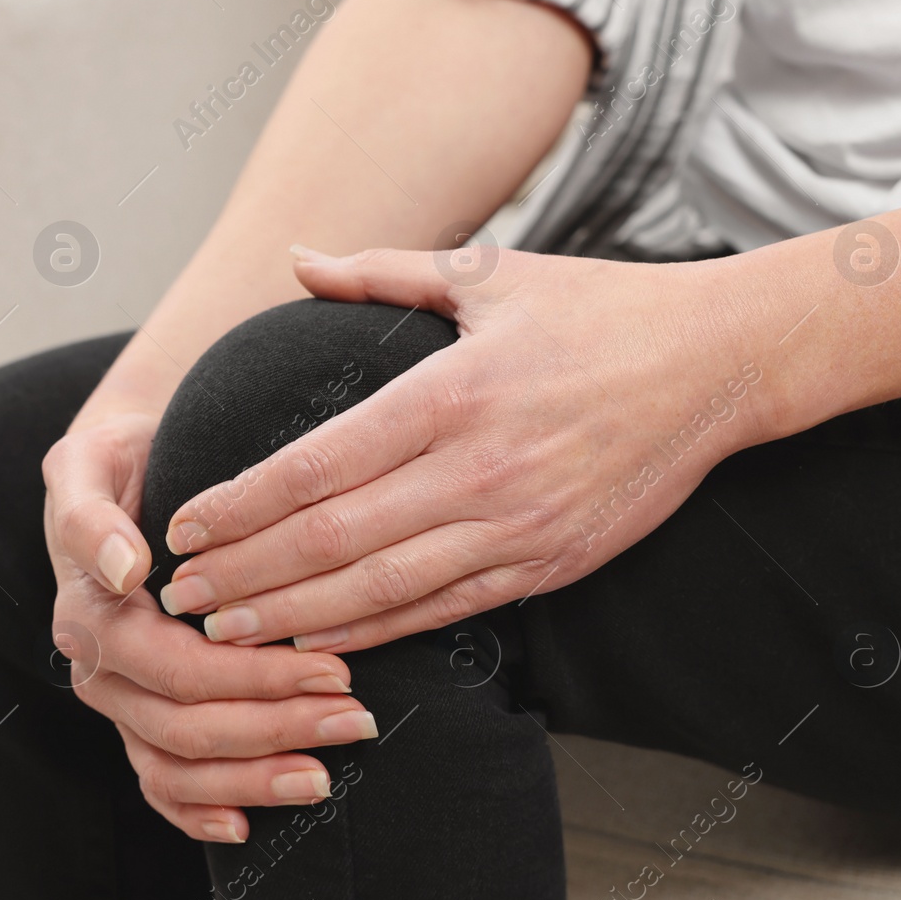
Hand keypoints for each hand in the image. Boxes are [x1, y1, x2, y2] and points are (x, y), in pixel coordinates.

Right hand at [42, 412, 378, 842]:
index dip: (256, 678)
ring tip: (326, 776)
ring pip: (176, 767)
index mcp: (90, 611)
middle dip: (276, 729)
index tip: (335, 669)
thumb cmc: (120, 462)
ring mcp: (116, 700)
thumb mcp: (90, 463)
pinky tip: (248, 826)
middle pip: (186, 725)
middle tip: (357, 719)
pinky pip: (159, 783)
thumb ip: (92, 518)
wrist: (123, 470)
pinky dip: (199, 811)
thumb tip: (125, 569)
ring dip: (252, 779)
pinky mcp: (136, 717)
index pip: (179, 667)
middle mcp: (99, 667)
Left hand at [156, 245, 769, 652]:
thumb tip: (296, 257)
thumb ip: (382, 270)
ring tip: (226, 632)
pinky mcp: (549, 564)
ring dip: (295, 618)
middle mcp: (479, 471)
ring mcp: (517, 528)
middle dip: (245, 575)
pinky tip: (321, 642)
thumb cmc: (598, 309)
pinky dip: (376, 633)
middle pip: (332, 540)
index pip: (317, 465)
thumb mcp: (491, 274)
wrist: (719, 363)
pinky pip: (444, 611)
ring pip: (381, 591)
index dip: (240, 503)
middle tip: (181, 596)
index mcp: (452, 393)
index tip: (183, 522)